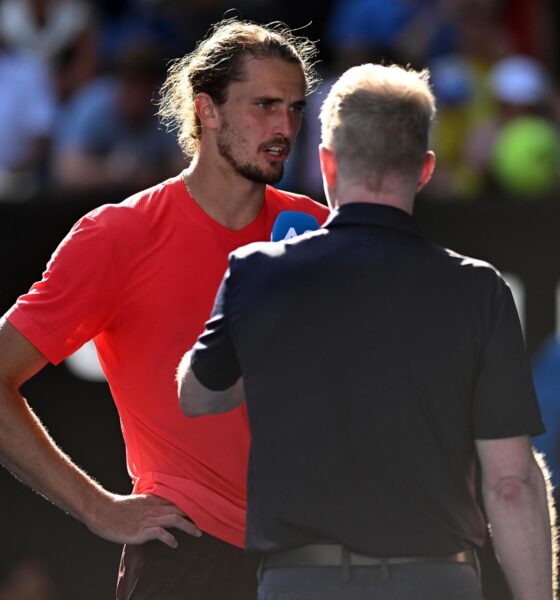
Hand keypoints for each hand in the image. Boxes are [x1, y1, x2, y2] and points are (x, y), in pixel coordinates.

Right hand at [87, 493, 201, 547]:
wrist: (102, 511)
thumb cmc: (117, 508)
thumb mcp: (137, 501)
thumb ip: (148, 502)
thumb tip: (157, 504)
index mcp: (153, 500)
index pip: (176, 501)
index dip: (189, 506)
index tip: (200, 510)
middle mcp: (154, 508)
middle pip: (179, 509)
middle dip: (193, 516)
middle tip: (205, 523)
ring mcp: (148, 519)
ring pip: (174, 519)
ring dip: (188, 526)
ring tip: (198, 533)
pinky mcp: (141, 530)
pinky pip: (160, 533)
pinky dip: (169, 538)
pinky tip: (175, 544)